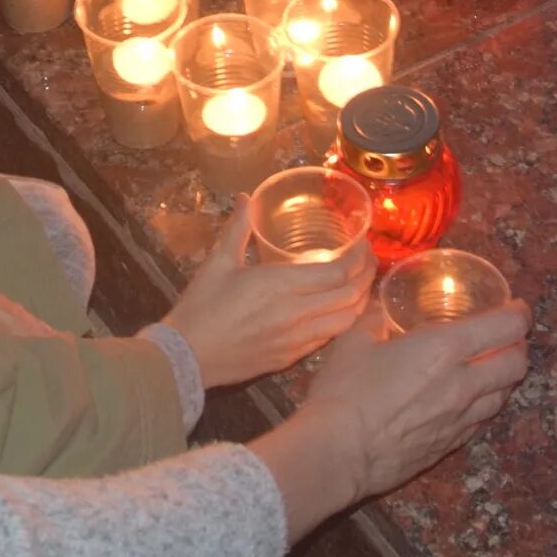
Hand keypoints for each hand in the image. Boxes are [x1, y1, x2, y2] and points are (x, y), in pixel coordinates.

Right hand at [161, 194, 373, 389]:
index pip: (337, 272)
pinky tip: (340, 311)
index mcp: (279, 284)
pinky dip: (342, 321)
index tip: (362, 244)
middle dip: (367, 276)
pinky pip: (328, 339)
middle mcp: (295, 313)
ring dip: (360, 301)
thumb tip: (245, 198)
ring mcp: (296, 340)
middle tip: (368, 260)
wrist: (187, 356)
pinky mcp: (291, 358)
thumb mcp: (218, 262)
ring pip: (345, 321)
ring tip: (361, 284)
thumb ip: (238, 228)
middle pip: (349, 296)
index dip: (358, 258)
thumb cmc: (201, 307)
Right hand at [249, 300, 531, 541]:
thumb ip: (375, 319)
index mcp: (444, 348)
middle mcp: (464, 384)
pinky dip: (485, 403)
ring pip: (505, 395)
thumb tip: (381, 309)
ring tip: (490, 367)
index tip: (515, 308)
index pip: (505, 327)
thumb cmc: (344, 391)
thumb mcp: (354, 340)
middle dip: (518, 346)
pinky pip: (483, 420)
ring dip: (504, 377)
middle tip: (505, 337)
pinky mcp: (452, 446)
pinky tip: (468, 399)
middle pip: (517, 364)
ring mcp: (461, 419)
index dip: (518, 314)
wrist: (339, 453)